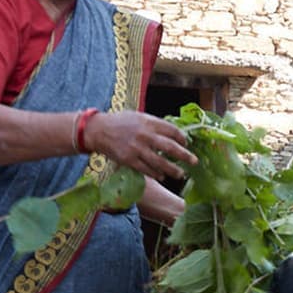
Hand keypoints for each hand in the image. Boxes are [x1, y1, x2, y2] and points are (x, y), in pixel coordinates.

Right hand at [83, 111, 198, 178]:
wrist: (98, 130)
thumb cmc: (120, 122)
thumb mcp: (139, 117)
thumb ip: (154, 124)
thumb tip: (172, 134)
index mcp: (149, 122)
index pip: (172, 131)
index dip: (182, 138)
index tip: (186, 143)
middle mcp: (145, 135)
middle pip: (170, 147)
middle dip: (185, 156)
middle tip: (194, 161)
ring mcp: (137, 149)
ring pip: (160, 162)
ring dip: (173, 170)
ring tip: (180, 174)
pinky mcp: (129, 160)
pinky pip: (147, 169)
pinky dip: (156, 174)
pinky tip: (162, 176)